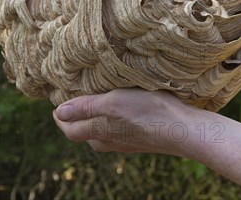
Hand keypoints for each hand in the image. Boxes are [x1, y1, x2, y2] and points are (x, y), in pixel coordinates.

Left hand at [53, 88, 191, 153]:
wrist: (183, 129)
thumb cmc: (148, 112)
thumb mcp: (113, 103)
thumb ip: (85, 108)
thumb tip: (58, 112)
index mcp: (97, 134)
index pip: (68, 128)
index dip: (60, 115)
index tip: (57, 101)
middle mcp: (108, 141)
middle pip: (83, 131)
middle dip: (75, 117)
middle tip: (72, 97)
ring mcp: (125, 142)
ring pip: (101, 130)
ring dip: (94, 117)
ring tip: (94, 99)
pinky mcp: (140, 138)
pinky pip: (117, 129)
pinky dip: (111, 118)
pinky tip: (121, 108)